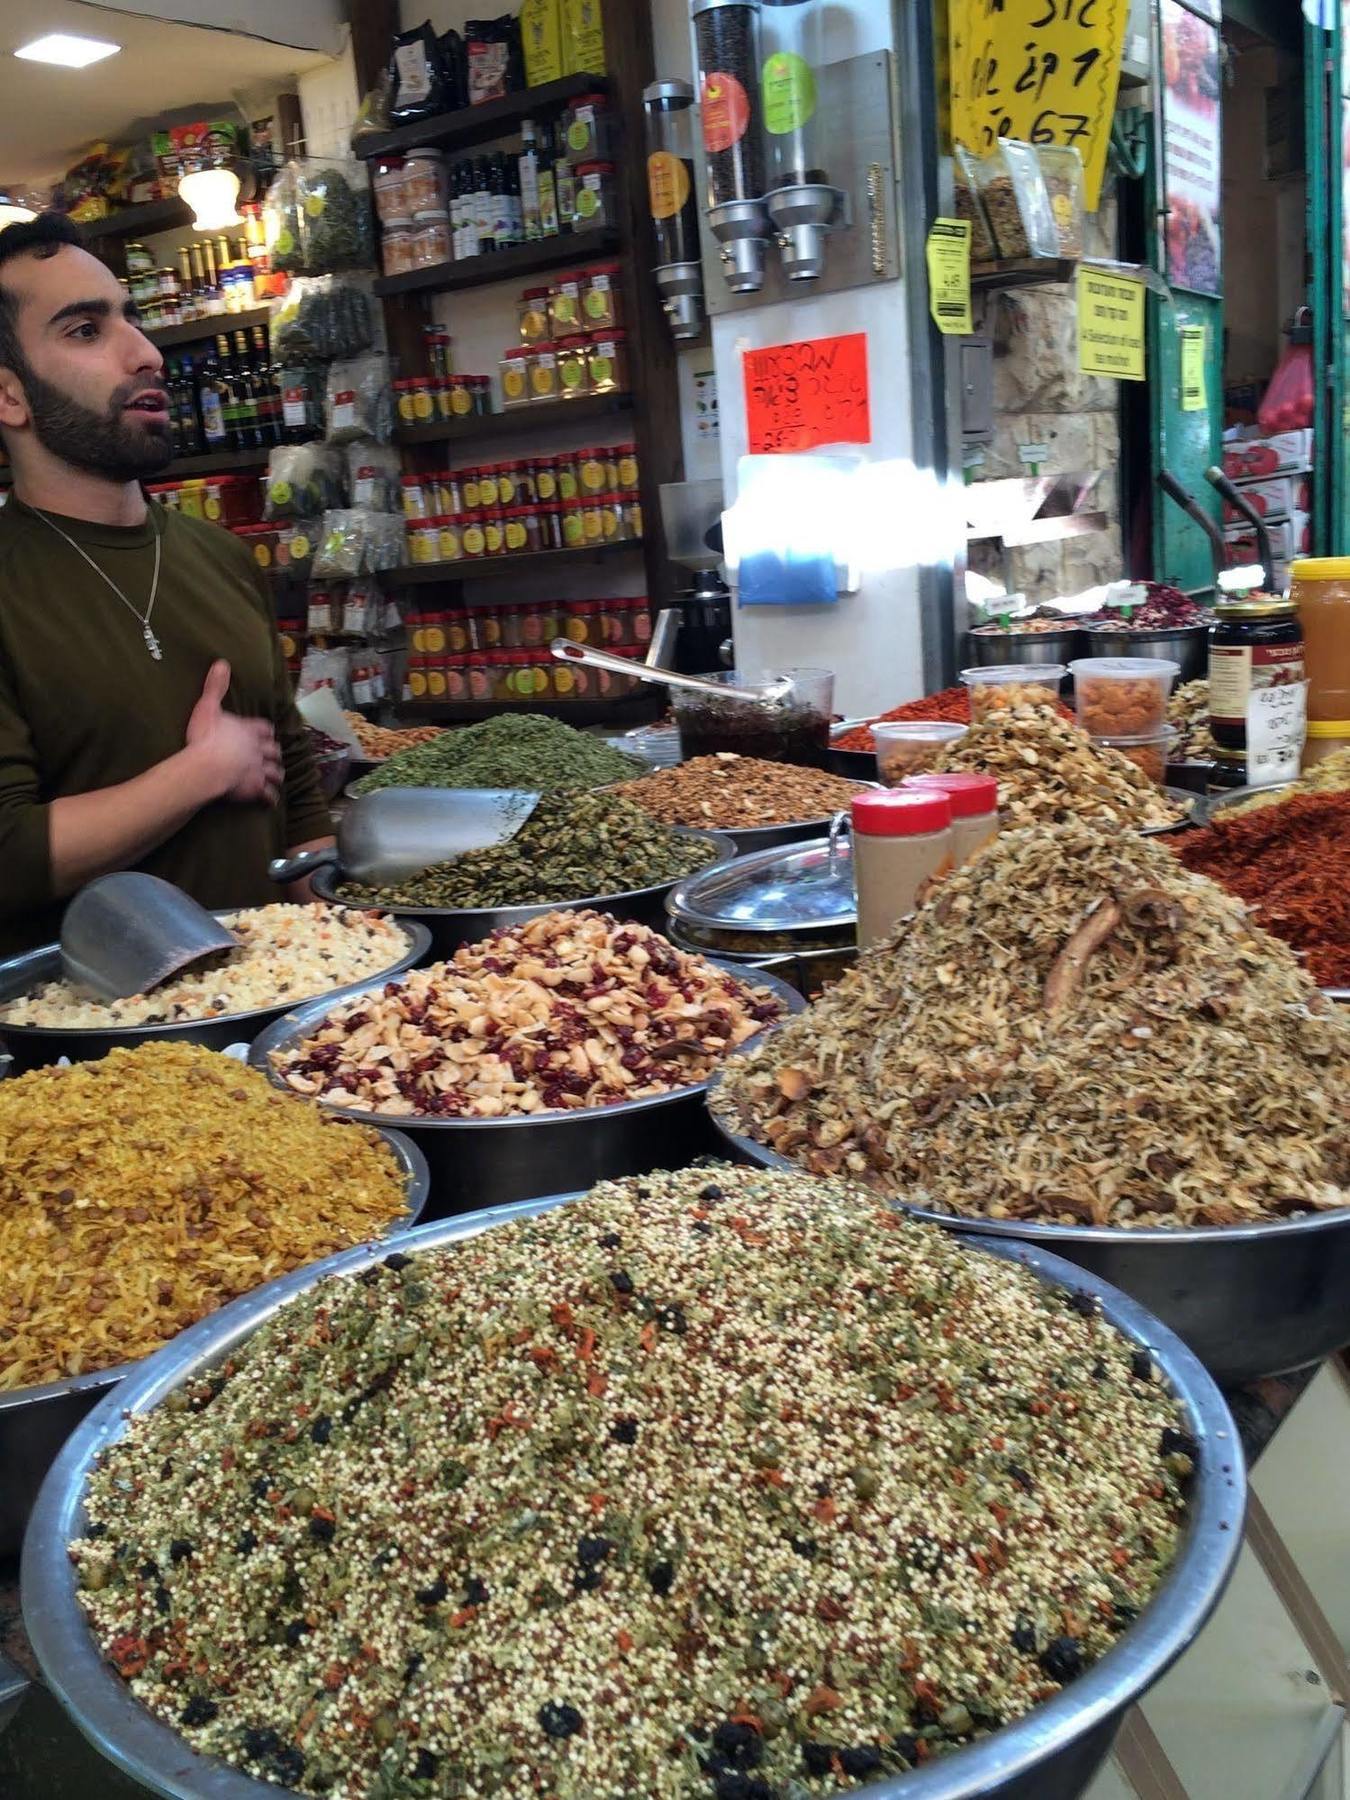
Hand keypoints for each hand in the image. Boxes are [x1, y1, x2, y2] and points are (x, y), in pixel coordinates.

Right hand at [185, 660, 283, 805]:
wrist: (207, 767)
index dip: (265, 731)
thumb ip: (215, 687)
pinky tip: (271, 801)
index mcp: (249, 730)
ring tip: (277, 777)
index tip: (266, 733)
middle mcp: (259, 749)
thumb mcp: (208, 707)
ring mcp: (259, 769)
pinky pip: (268, 794)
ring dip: (277, 774)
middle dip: (274, 753)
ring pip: (275, 772)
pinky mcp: (256, 788)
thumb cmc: (205, 737)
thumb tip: (221, 663)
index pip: (264, 728)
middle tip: (273, 755)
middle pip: (273, 750)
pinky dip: (270, 798)